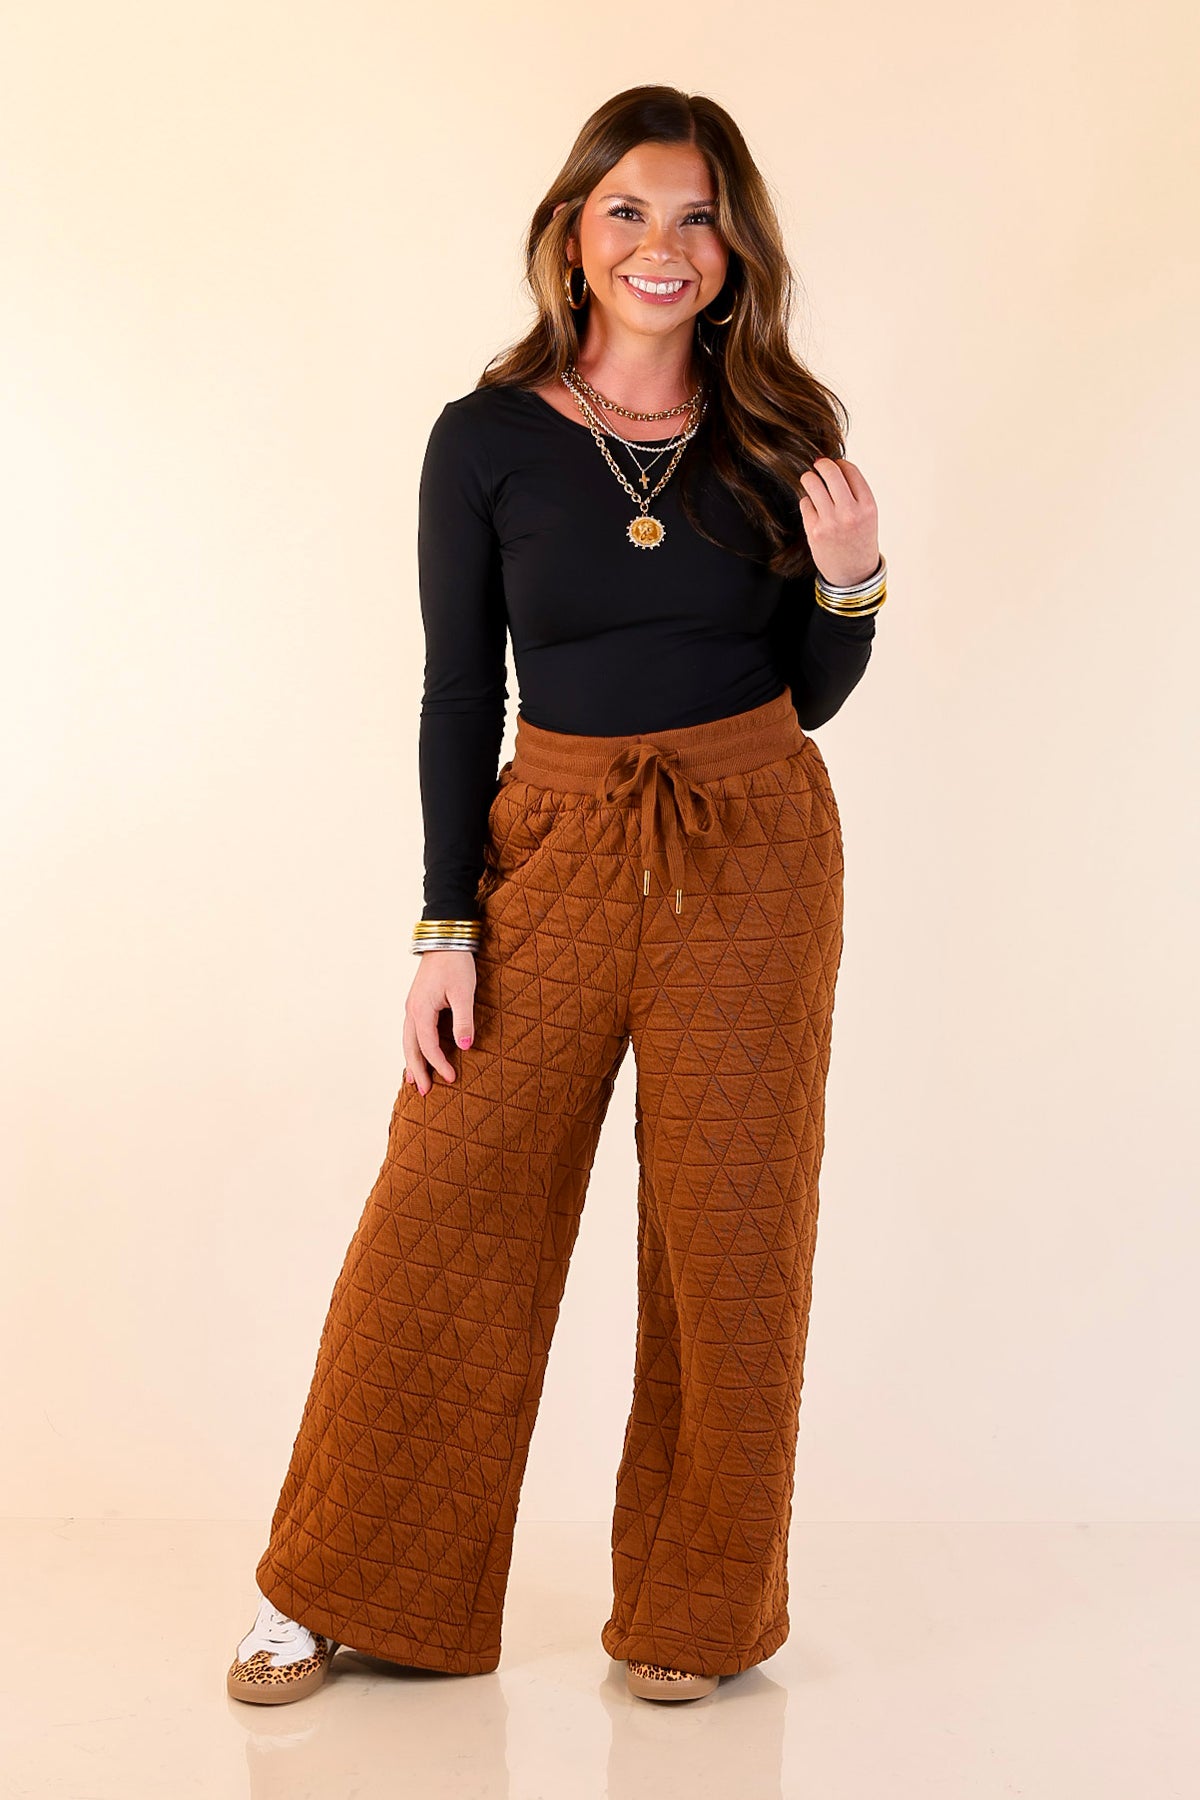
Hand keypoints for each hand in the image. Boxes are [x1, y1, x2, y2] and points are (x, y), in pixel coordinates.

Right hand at [403, 949, 476, 1094]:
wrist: (445, 940)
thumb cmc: (456, 965)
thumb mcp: (464, 993)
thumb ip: (464, 1020)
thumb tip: (465, 1046)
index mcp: (421, 1011)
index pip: (429, 1047)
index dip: (440, 1065)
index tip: (452, 1079)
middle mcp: (411, 1011)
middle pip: (411, 1048)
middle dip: (418, 1071)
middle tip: (424, 1093)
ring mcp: (412, 1007)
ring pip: (408, 1041)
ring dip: (412, 1061)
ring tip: (414, 1080)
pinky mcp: (417, 1003)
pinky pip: (411, 1031)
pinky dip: (413, 1047)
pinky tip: (417, 1053)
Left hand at [796, 456, 879, 588]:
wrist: (853, 575)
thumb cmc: (860, 541)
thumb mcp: (868, 515)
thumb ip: (855, 492)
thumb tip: (833, 466)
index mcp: (867, 506)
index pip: (850, 470)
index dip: (840, 463)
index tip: (835, 464)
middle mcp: (850, 512)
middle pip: (830, 472)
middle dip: (821, 464)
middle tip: (818, 464)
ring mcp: (830, 522)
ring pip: (812, 484)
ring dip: (809, 478)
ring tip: (810, 480)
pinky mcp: (814, 531)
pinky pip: (805, 503)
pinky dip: (807, 502)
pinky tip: (813, 507)